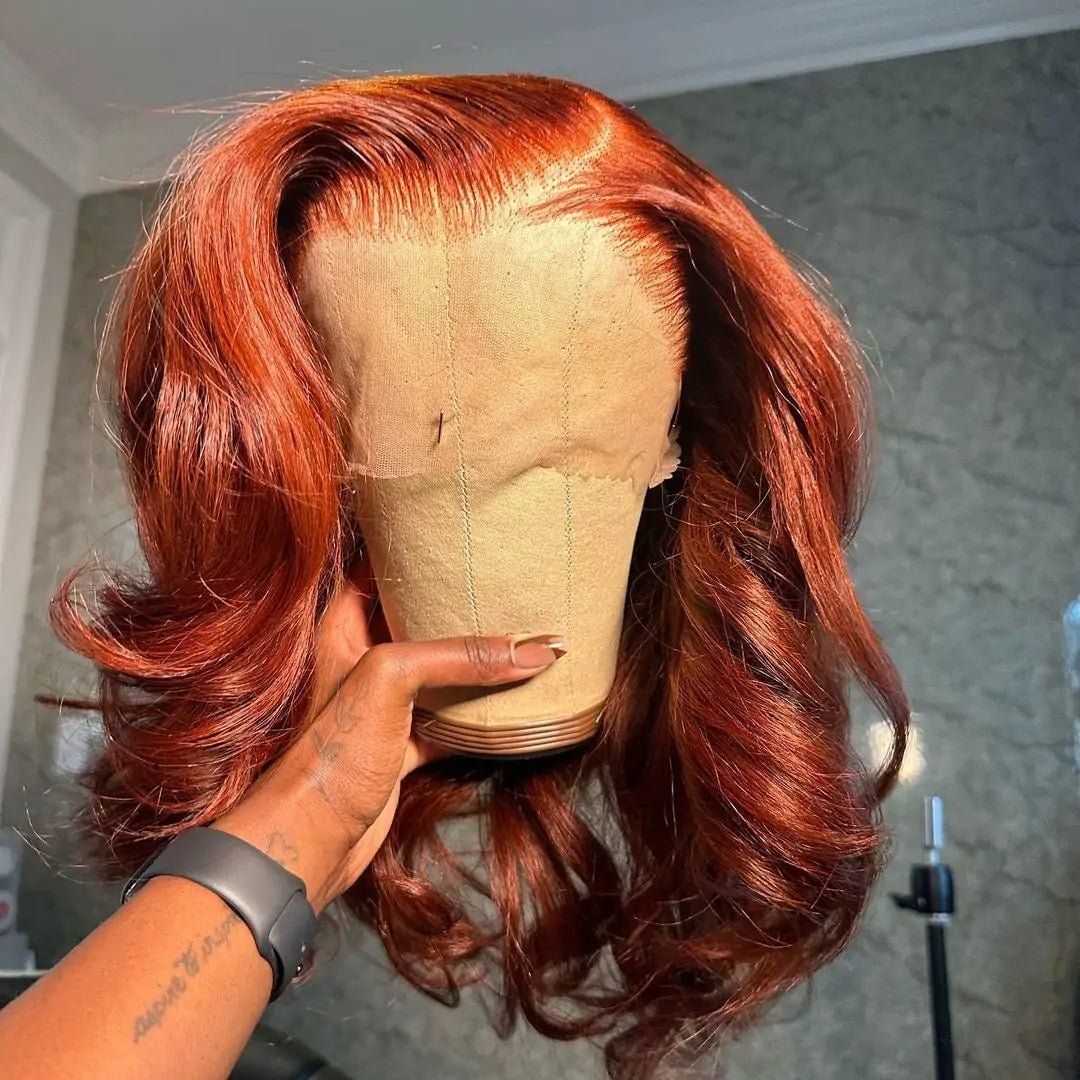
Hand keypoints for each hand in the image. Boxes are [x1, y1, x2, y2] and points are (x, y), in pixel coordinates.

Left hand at [212, 549, 565, 911]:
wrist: (313, 837)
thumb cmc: (330, 752)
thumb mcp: (391, 680)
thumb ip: (459, 657)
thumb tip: (532, 650)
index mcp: (345, 628)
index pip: (377, 568)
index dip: (410, 547)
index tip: (454, 529)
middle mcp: (364, 660)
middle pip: (417, 620)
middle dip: (458, 603)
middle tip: (502, 579)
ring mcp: (385, 705)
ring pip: (439, 672)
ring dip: (477, 661)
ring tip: (519, 633)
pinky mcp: (403, 746)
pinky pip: (450, 720)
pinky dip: (480, 715)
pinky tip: (513, 705)